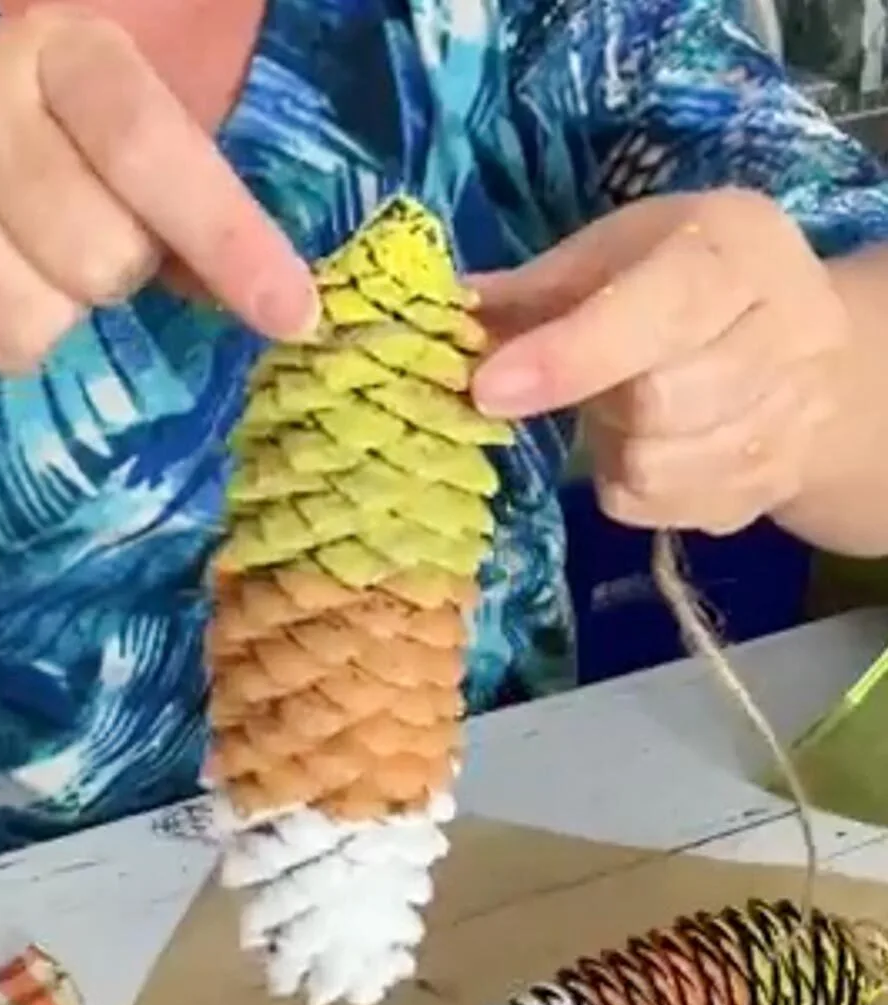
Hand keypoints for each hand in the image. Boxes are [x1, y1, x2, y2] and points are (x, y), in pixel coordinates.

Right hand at [0, 6, 316, 371]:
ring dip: (51, 316)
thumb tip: (275, 301)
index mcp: (65, 50)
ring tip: (10, 264)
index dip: (229, 240)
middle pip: (106, 256)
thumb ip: (176, 206)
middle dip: (109, 276)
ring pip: (43, 315)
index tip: (292, 314)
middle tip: (65, 239)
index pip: (157, 152)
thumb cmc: (4, 164)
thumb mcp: (91, 150)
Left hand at [469, 189, 850, 534]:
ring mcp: (787, 421)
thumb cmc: (682, 287)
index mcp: (738, 249)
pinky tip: (644, 443)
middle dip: (598, 399)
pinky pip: (656, 507)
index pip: (664, 308)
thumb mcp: (613, 256)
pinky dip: (625, 483)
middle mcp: (787, 331)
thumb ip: (533, 291)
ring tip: (624, 406)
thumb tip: (446, 321)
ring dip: (610, 445)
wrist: (806, 358)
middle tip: (590, 380)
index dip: (572, 354)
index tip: (488, 388)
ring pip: (655, 467)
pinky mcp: (762, 489)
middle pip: (659, 401)